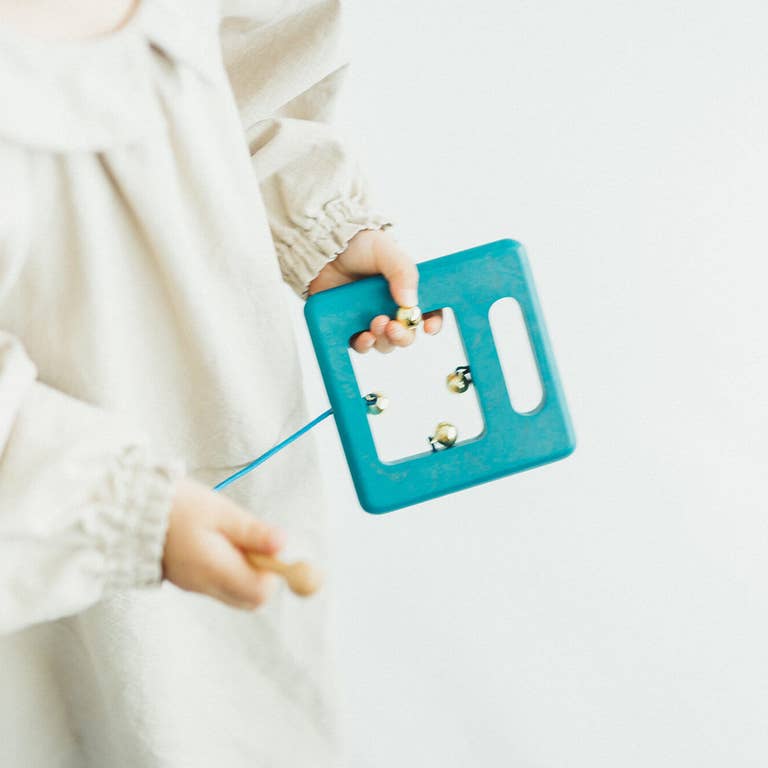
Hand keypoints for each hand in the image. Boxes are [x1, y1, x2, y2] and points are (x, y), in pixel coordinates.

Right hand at [162, 478, 284, 608]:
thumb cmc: (178, 506)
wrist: (129, 510)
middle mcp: (205, 586)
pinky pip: (219, 583)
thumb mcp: (220, 512)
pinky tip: (215, 540)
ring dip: (244, 568)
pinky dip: (227, 567)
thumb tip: (283, 545)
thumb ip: (252, 532)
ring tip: (228, 537)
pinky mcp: (188, 580)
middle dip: (261, 573)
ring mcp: (195, 586)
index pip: (260, 592)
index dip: (274, 572)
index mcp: (215, 571)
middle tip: (250, 542)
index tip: (267, 546)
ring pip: (236, 591)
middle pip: (251, 598)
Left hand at [307, 228, 442, 352]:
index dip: (432, 321)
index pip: (428, 310)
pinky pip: (360, 345)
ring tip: (377, 324)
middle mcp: (389, 306)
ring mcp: (368, 318)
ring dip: (385, 340)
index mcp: (405, 289)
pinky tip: (364, 336)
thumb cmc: (356, 244)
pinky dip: (365, 345)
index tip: (429, 328)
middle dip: (404, 335)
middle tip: (394, 327)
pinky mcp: (348, 326)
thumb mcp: (384, 249)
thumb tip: (410, 303)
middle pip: (406, 333)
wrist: (321, 246)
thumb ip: (402, 271)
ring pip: (385, 342)